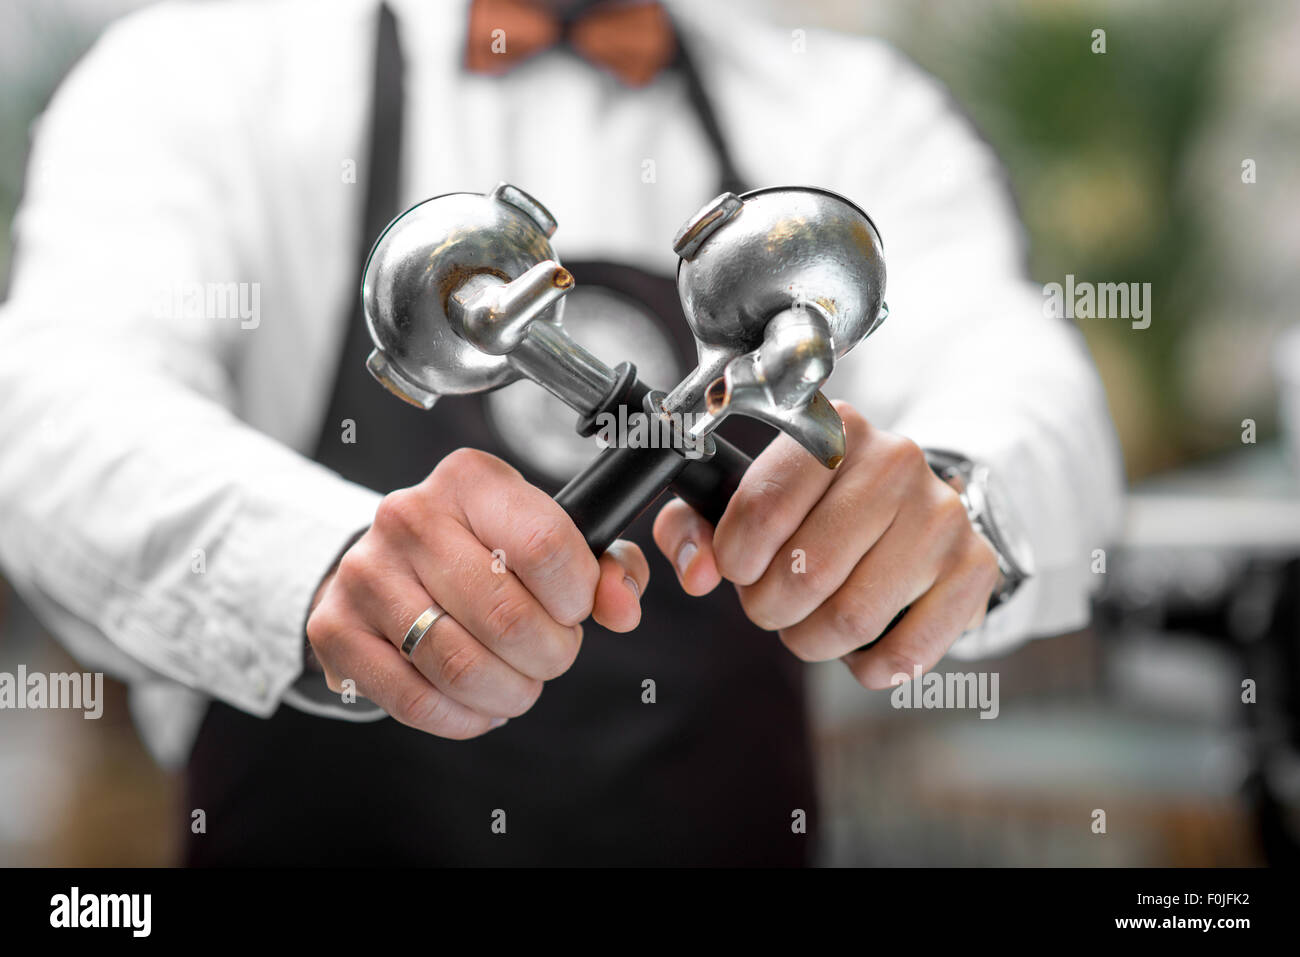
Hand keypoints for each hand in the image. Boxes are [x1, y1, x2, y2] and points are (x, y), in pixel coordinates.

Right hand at [307, 448, 648, 737]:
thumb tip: (621, 609)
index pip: (545, 546)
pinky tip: (478, 704)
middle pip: (507, 618)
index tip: (575, 608)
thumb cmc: (483, 552)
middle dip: (550, 655)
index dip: (577, 597)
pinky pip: (415, 701)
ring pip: (461, 666)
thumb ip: (605, 567)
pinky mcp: (335, 629)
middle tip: (551, 653)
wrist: (385, 564)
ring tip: (519, 682)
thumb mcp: (548, 537)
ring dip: (511, 692)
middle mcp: (409, 516)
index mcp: (470, 479)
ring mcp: (364, 573)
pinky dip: (463, 718)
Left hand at [652, 401, 998, 688]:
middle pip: (806, 572)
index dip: (737, 559)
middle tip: (773, 603)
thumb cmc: (817, 510)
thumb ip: (695, 527)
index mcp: (833, 431)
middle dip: (770, 607)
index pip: (762, 508)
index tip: (741, 567)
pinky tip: (859, 644)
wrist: (912, 513)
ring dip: (813, 640)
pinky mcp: (973, 568)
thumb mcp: (747, 501)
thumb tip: (698, 571)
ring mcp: (942, 515)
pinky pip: (905, 653)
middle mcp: (894, 461)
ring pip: (852, 618)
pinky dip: (867, 667)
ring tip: (812, 621)